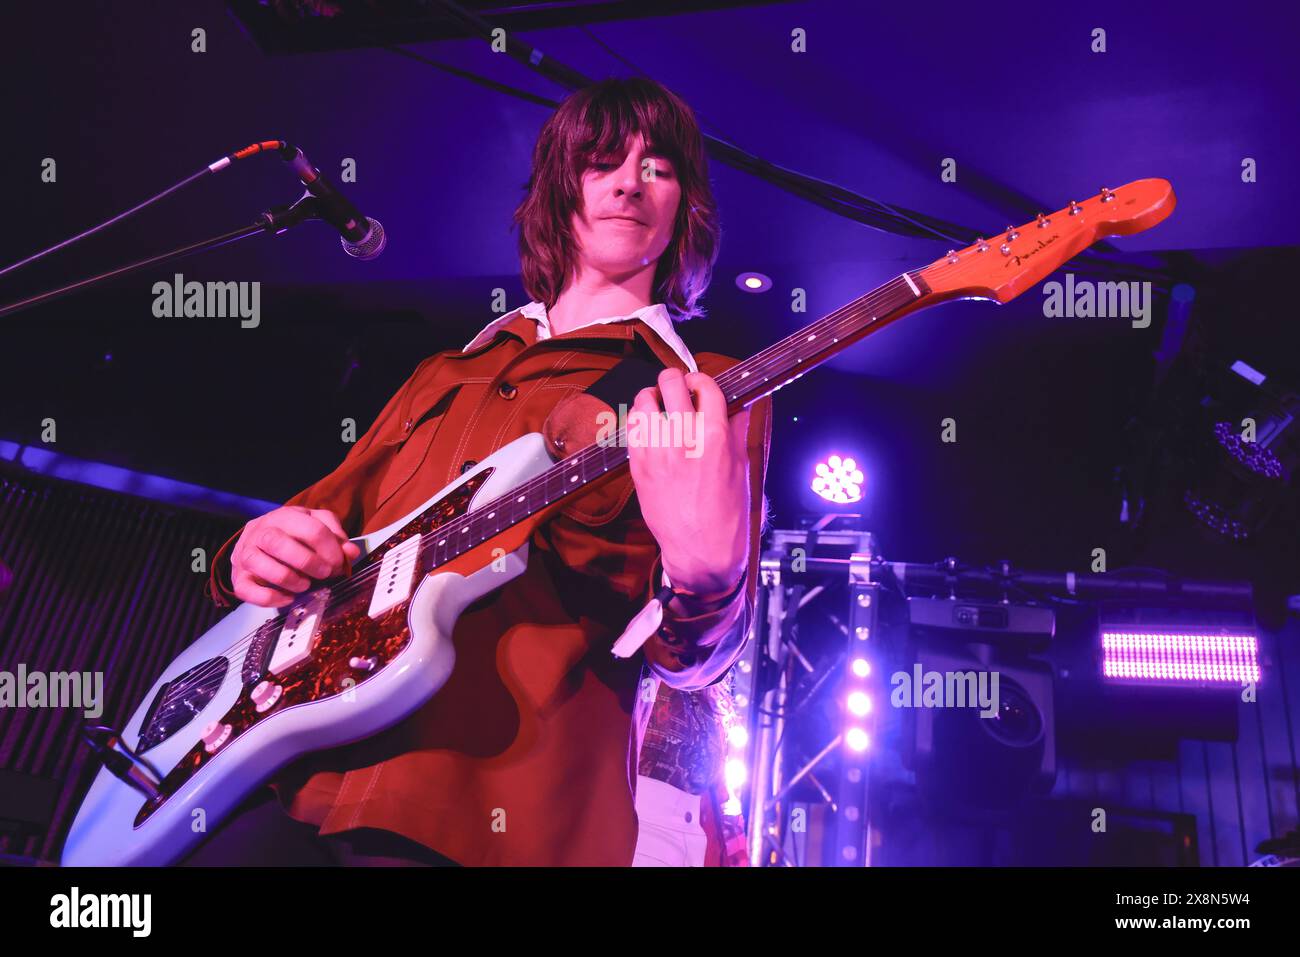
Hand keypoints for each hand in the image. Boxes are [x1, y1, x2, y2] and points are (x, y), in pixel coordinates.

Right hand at [229, 505, 360, 607]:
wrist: (258, 538)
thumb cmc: (294, 533)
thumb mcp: (317, 524)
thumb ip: (336, 535)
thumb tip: (350, 552)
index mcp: (284, 517)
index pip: (310, 529)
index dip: (330, 549)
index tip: (338, 563)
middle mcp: (260, 532)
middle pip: (277, 543)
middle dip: (307, 562)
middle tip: (324, 574)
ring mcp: (245, 554)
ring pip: (258, 564)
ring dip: (288, 579)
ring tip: (305, 585)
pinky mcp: (238, 578)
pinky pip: (246, 590)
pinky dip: (269, 598)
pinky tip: (288, 598)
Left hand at [628, 368, 750, 597]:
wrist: (700, 549)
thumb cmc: (726, 512)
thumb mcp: (741, 467)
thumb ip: (736, 429)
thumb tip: (739, 403)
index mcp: (715, 436)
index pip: (705, 385)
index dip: (702, 380)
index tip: (700, 384)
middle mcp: (683, 438)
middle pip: (671, 382)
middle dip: (676, 380)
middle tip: (678, 388)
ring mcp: (657, 451)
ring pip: (645, 399)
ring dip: (653, 397)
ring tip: (660, 406)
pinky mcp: (638, 465)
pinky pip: (632, 426)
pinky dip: (640, 420)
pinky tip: (650, 428)